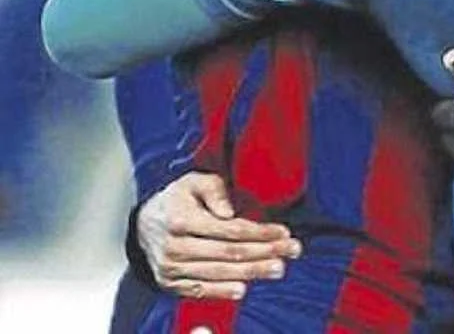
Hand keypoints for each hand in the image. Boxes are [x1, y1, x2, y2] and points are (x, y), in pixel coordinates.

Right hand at [137, 172, 300, 298]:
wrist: (144, 223)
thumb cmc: (178, 198)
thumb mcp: (194, 181)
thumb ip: (215, 191)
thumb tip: (229, 211)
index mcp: (183, 221)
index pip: (231, 230)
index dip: (260, 232)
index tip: (284, 232)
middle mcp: (175, 247)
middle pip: (229, 254)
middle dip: (265, 252)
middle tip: (292, 250)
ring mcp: (171, 268)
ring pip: (218, 273)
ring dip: (252, 272)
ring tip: (278, 268)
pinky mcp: (170, 283)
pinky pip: (199, 290)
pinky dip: (221, 291)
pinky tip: (243, 289)